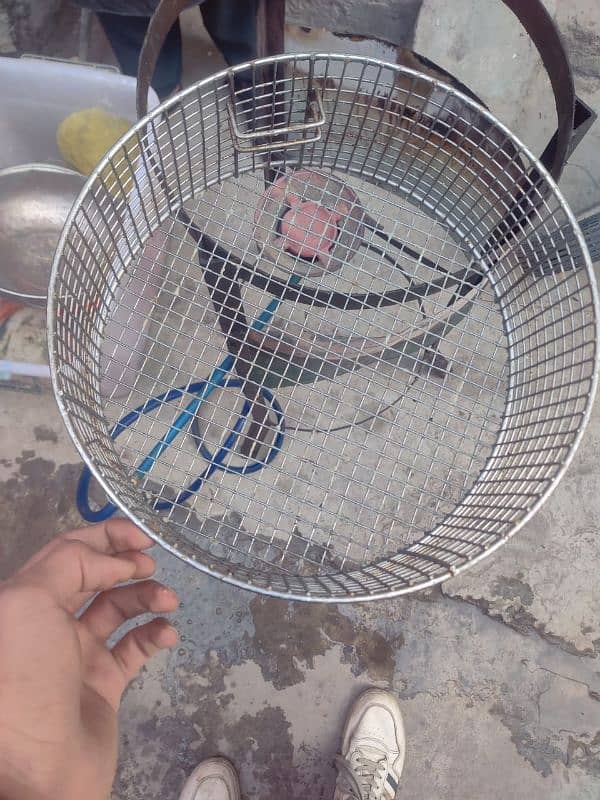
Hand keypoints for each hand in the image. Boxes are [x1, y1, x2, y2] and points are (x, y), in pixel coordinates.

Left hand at [0, 519, 178, 799]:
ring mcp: (77, 655)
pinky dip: (155, 635)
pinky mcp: (102, 684)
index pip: (68, 552)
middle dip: (127, 563)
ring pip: (120, 609)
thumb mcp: (29, 602)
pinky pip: (135, 648)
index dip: (104, 536)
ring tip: (169, 599)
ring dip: (147, 597)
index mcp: (26, 600)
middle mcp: (49, 623)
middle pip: (95, 577)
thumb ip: (70, 564)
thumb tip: (114, 562)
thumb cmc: (25, 678)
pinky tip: (167, 633)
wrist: (36, 770)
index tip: (139, 536)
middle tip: (151, 563)